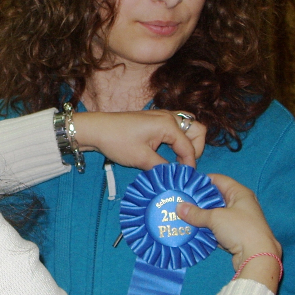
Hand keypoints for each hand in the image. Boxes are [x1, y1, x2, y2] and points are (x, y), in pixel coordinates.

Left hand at [72, 110, 206, 169]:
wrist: (97, 129)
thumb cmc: (117, 141)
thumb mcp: (141, 159)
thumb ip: (163, 168)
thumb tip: (175, 176)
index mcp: (168, 124)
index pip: (189, 147)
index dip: (190, 165)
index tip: (185, 178)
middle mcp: (169, 116)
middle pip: (198, 130)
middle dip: (196, 149)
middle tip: (183, 164)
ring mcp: (163, 116)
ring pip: (189, 127)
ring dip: (188, 142)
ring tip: (178, 159)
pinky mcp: (156, 119)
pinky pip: (177, 127)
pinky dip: (179, 139)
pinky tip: (169, 152)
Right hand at [176, 174, 281, 290]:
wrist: (257, 256)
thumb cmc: (240, 229)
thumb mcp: (215, 218)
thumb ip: (196, 213)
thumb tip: (178, 207)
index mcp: (240, 193)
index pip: (219, 180)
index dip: (202, 181)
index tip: (186, 184)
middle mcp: (241, 204)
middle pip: (216, 197)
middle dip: (199, 200)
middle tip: (181, 201)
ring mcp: (238, 220)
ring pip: (216, 214)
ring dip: (201, 216)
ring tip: (183, 215)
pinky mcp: (235, 235)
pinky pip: (217, 228)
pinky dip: (206, 229)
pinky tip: (192, 229)